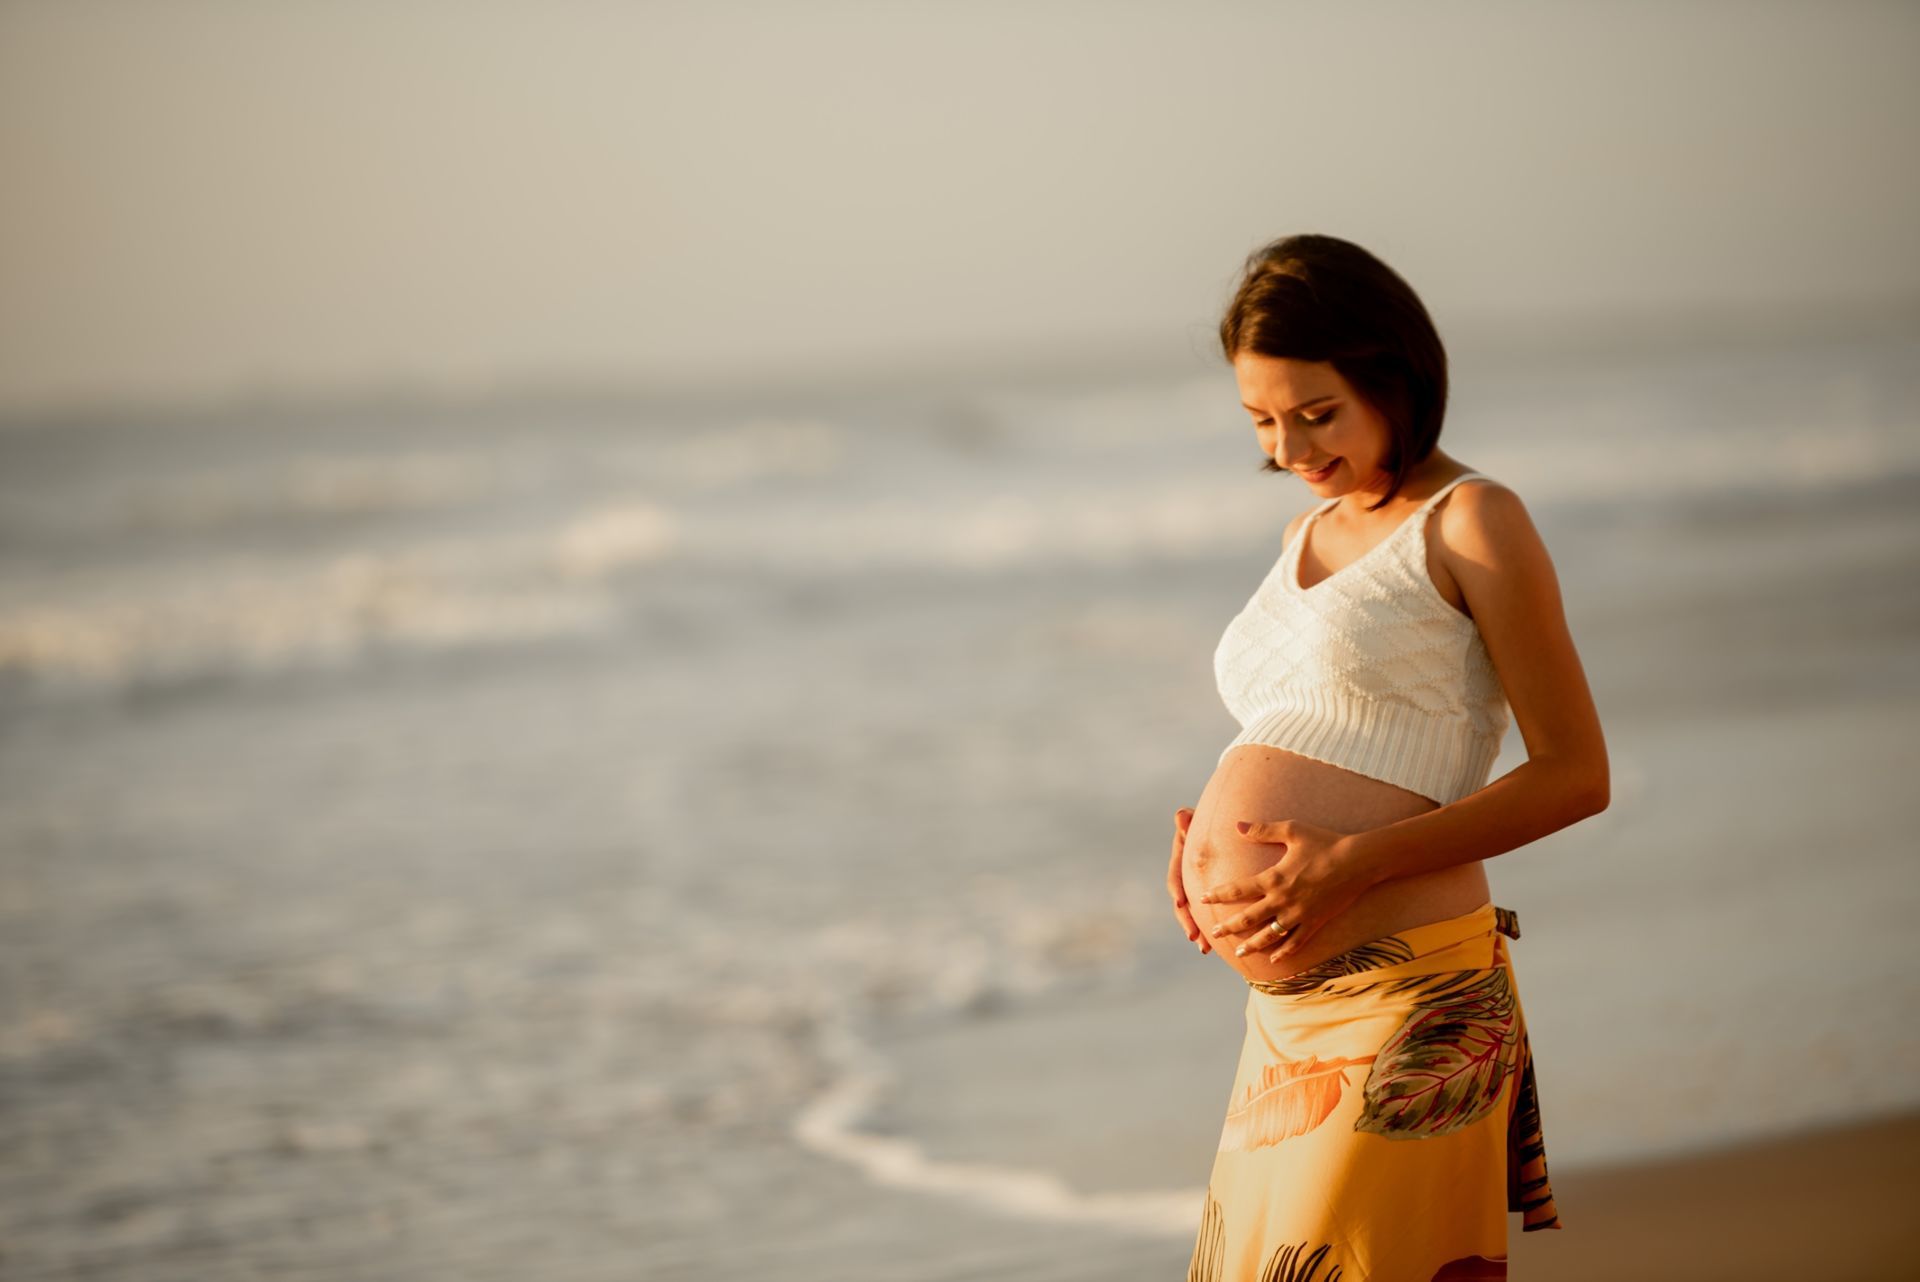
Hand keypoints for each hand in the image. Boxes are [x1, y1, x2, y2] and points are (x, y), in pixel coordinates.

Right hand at [1167, 807, 1210, 953]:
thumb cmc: (1217, 820)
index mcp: (1182, 860)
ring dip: (1198, 931)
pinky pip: (1210, 915)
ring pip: (1196, 913)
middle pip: (1183, 903)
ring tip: (1204, 948)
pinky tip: (1219, 948)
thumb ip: (1191, 820)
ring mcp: (1198, 888)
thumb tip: (1181, 815)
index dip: (1177, 891)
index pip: (1176, 877)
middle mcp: (1187, 877)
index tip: (1182, 903)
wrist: (1233, 831)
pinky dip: (1212, 929)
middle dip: (1187, 920)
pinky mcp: (1212, 896)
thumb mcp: (1203, 819)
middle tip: (1193, 936)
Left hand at [1196, 817, 1372, 962]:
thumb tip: (1238, 825)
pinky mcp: (1315, 922)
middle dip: (1229, 926)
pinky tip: (1274, 959)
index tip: (1203, 898)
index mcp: (1274, 878)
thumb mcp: (1292, 830)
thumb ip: (1263, 830)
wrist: (1358, 861)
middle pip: (1249, 918)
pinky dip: (1284, 952)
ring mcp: (1299, 914)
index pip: (1239, 889)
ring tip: (1239, 953)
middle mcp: (1283, 900)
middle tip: (1213, 933)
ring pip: (1270, 935)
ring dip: (1252, 945)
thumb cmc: (1325, 842)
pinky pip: (1296, 942)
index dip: (1219, 894)